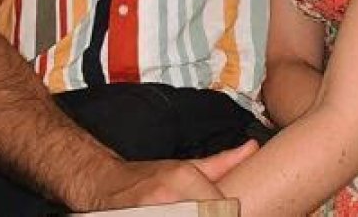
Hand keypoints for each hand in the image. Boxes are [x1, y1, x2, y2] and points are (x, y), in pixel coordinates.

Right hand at [88, 140, 257, 209]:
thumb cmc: (149, 179)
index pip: (222, 208)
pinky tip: (183, 215)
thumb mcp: (185, 166)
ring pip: (197, 215)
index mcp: (184, 178)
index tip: (231, 212)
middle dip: (215, 214)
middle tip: (217, 211)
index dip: (229, 214)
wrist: (107, 186)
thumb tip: (251, 148)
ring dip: (202, 214)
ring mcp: (156, 212)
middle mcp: (170, 196)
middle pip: (210, 214)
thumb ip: (221, 162)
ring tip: (200, 211)